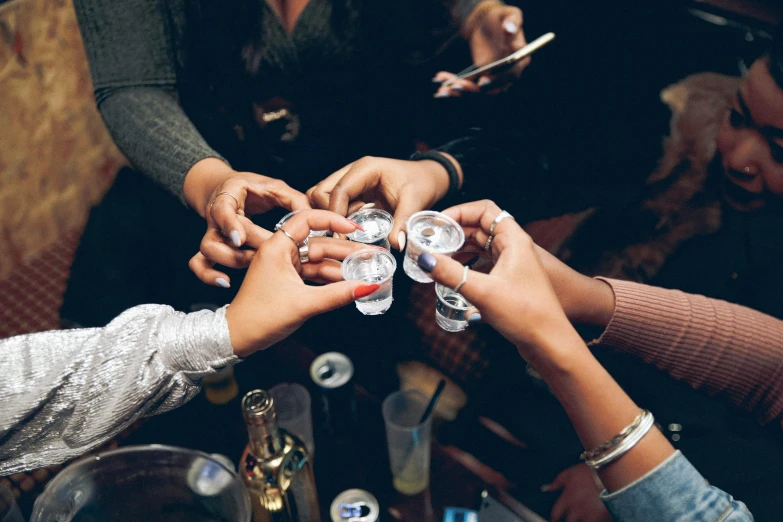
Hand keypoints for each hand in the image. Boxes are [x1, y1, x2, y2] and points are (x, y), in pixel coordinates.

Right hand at [184, 159, 311, 286]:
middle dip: (244, 251)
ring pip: (207, 251)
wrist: (229, 188)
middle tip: (268, 258)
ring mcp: (211, 232)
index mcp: (229, 196)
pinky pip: (199, 263)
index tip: (240, 239)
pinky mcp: (211, 246)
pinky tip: (226, 282)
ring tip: (253, 268)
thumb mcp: (275, 187)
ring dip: (230, 262)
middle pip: (220, 236)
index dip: (230, 225)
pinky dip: (208, 275)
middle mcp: (215, 215)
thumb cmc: (255, 188)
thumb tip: (311, 217)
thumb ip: (293, 200)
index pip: (223, 210)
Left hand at [225, 209, 380, 356]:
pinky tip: (352, 283)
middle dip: (348, 250)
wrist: (237, 338)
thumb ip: (338, 295)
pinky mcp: (289, 281)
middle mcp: (281, 253)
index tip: (354, 228)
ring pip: (320, 261)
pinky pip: (316, 274)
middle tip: (374, 254)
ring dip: (344, 267)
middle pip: (321, 243)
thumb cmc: (259, 317)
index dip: (333, 221)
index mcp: (277, 247)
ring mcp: (286, 267)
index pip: (307, 220)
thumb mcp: (303, 304)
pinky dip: (333, 279)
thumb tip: (368, 287)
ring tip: (369, 270)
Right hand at [307, 155, 459, 250]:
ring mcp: (349, 181)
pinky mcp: (350, 191)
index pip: (339, 190)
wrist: (428, 177)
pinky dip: (336, 218)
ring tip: (348, 231)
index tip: (342, 237)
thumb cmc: (422, 183)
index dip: (336, 214)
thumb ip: (404, 222)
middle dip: (327, 215)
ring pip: (320, 197)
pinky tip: (352, 229)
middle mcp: (352, 172)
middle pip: (320, 191)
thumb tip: (396, 245)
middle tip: (343, 235)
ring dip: (329, 216)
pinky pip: (331, 204)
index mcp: (366, 169)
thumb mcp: (415, 202)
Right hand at [415, 199, 576, 360]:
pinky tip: (454, 275)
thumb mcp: (483, 291)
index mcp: (514, 240)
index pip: (484, 210)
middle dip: (454, 231)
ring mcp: (513, 265)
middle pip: (480, 227)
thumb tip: (424, 258)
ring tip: (438, 257)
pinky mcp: (509, 281)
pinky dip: (467, 264)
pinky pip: (484, 264)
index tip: (438, 223)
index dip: (459, 211)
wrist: (549, 342)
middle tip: (431, 241)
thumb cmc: (526, 314)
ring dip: (459, 249)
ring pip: (481, 247)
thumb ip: (450, 273)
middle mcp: (514, 248)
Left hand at [434, 3, 526, 97]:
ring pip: (477, 92)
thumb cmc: (501, 18)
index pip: (510, 75)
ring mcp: (494, 80)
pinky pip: (468, 87)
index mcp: (520, 60)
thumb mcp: (509, 14)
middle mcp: (509, 74)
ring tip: (443, 90)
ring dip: (460, 92)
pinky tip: (440, 88)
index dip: (497, 80)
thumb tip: (510, 29)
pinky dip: (454, 89)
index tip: (482, 81)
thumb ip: (512, 21)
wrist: (488, 23)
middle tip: (455, 86)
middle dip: (472, 90)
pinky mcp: (480, 80)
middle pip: (492, 89)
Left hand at [543, 464, 611, 521]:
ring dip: (581, 520)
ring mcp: (588, 515)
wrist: (608, 474)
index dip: (554, 517)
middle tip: (570, 517)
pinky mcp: (600, 518)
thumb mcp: (568, 474)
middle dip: (568, 520)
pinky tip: (594, 516)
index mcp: (566, 499)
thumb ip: (556, 482)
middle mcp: (575, 510)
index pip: (555, 514)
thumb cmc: (587, 472)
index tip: (555, 518)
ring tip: (582, 516)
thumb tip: (545, 488)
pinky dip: (593, 519)